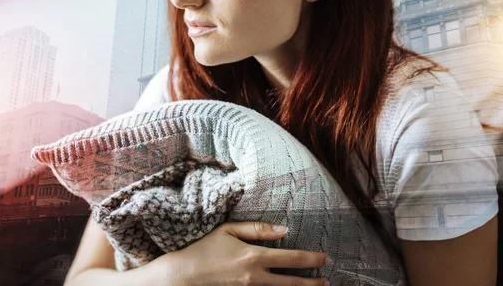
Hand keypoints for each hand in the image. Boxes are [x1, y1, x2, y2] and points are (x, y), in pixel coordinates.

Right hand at [158, 221, 330, 285]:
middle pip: (293, 282)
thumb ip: (257, 229)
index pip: (292, 258)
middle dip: (313, 282)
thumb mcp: (229, 230)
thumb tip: (284, 230)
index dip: (312, 260)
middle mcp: (255, 277)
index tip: (325, 259)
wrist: (184, 275)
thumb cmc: (205, 248)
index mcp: (254, 256)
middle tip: (326, 279)